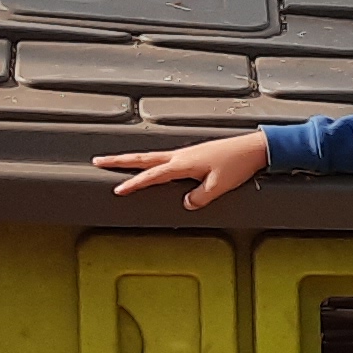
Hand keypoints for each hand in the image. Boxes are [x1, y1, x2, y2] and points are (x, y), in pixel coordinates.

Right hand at [95, 129, 270, 208]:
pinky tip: (153, 165)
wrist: (254, 148)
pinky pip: (166, 158)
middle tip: (98, 161)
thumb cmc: (238, 165)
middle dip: (120, 161)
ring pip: (153, 156)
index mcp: (182, 164)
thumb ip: (200, 197)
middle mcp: (180, 156)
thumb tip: (186, 204)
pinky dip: (152, 161)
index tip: (117, 190)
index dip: (133, 183)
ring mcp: (187, 154)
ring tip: (118, 162)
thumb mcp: (219, 186)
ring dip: (134, 159)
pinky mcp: (195, 155)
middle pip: (143, 158)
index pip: (151, 175)